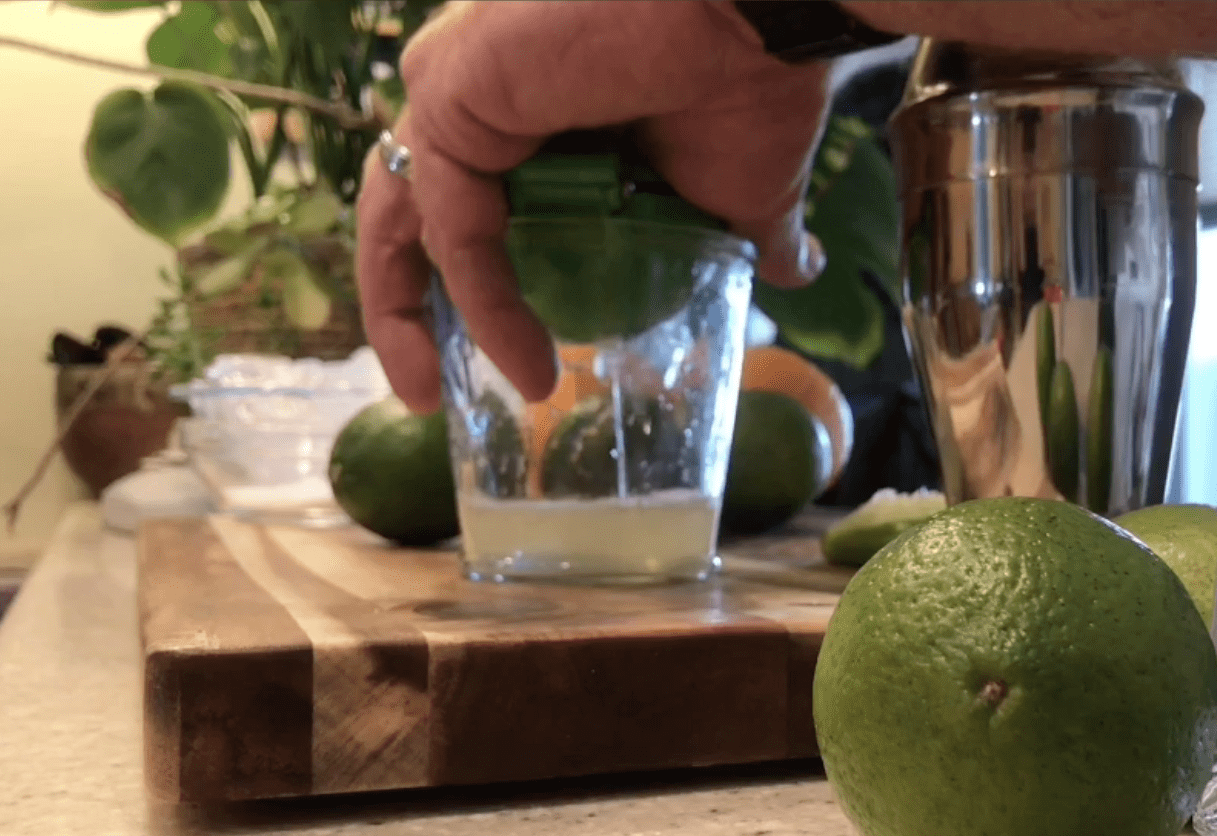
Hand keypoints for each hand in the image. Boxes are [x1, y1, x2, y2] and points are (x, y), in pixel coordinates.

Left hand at [357, 1, 831, 413]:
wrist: (759, 17)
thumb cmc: (752, 80)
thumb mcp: (742, 191)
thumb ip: (743, 235)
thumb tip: (794, 271)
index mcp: (537, 102)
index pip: (463, 198)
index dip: (466, 281)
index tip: (499, 361)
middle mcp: (483, 86)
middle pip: (405, 205)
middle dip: (403, 306)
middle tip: (429, 396)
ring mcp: (459, 84)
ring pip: (401, 212)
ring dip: (407, 313)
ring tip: (434, 394)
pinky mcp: (454, 93)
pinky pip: (452, 224)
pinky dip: (483, 299)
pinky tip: (525, 359)